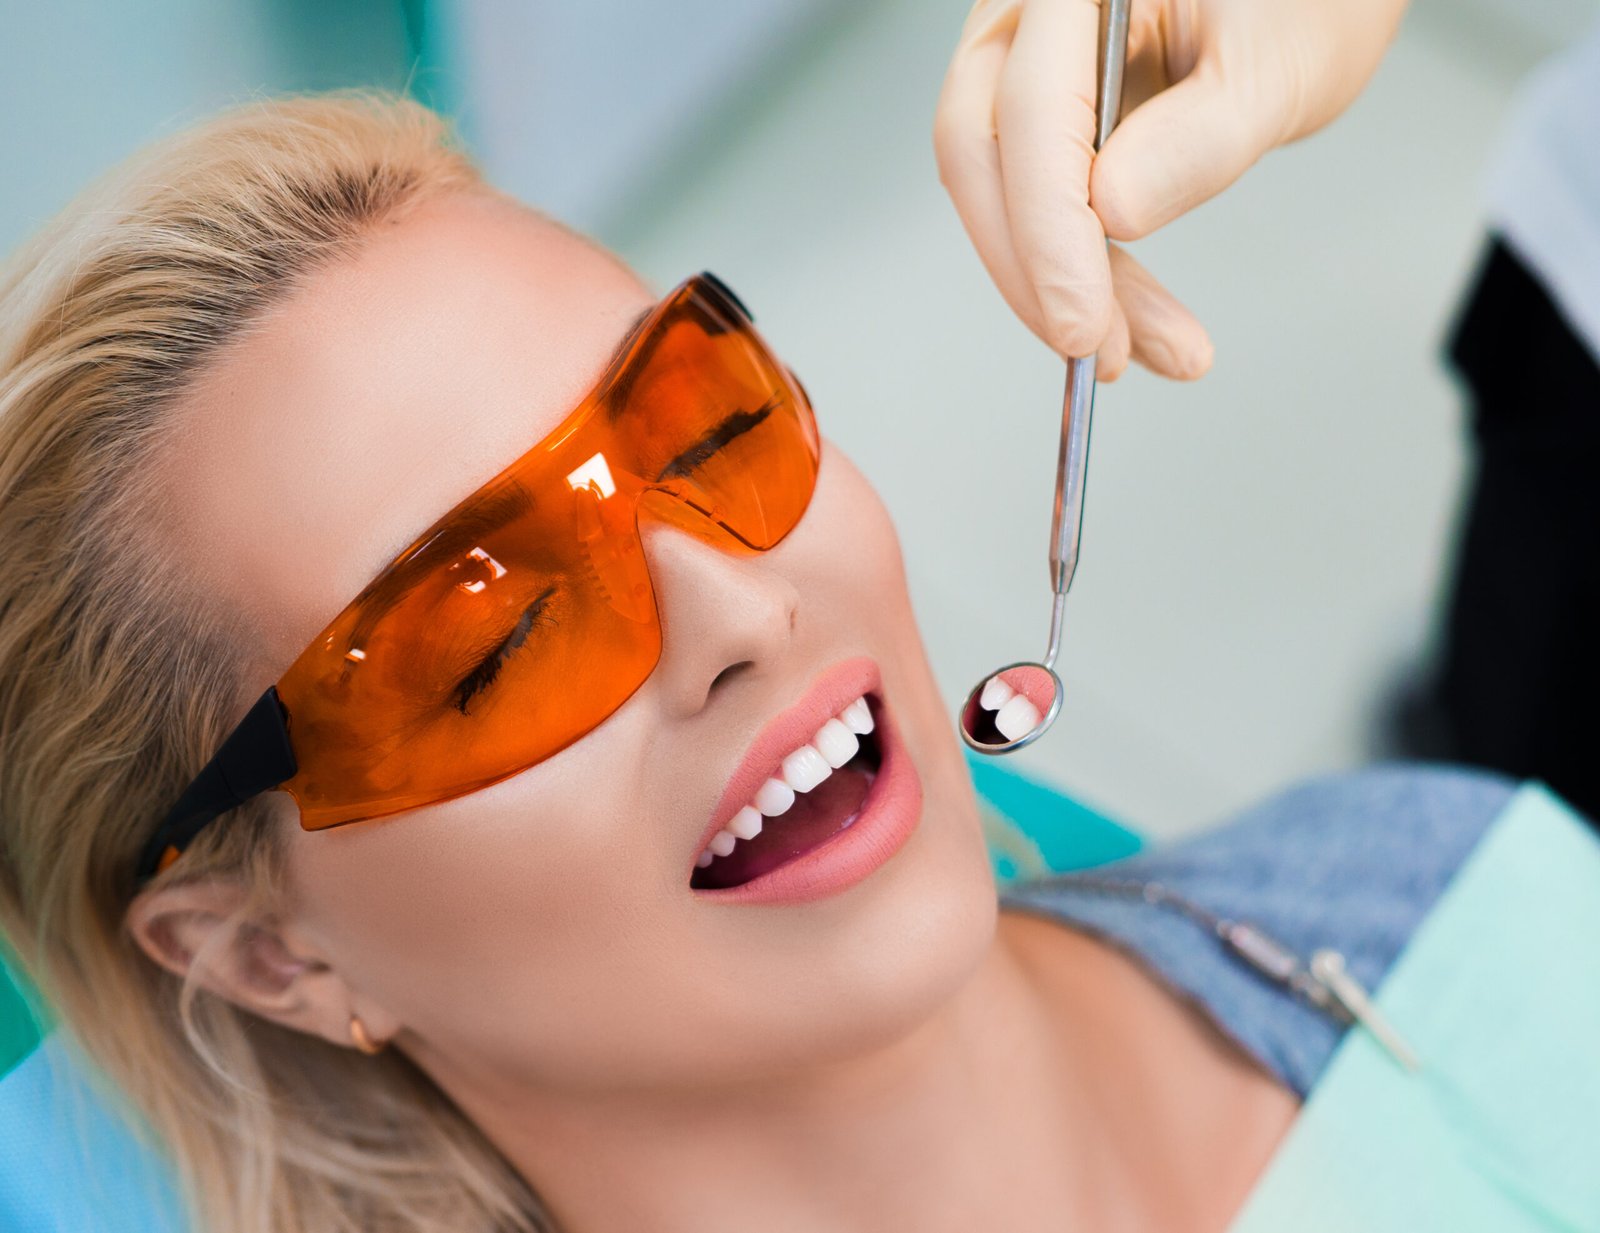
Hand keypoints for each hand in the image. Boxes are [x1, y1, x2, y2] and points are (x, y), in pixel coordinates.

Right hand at [933, 0, 1407, 379]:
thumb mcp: (1276, 67)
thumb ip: (1198, 139)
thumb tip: (1112, 213)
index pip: (1031, 109)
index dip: (1049, 230)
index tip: (1082, 321)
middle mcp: (1029, 11)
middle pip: (982, 152)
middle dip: (1036, 269)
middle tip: (1098, 350)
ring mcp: (1023, 61)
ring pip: (1000, 189)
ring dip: (1058, 285)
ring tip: (1140, 350)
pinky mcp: (1042, 116)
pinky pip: (1034, 201)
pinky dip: (1079, 269)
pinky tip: (1129, 322)